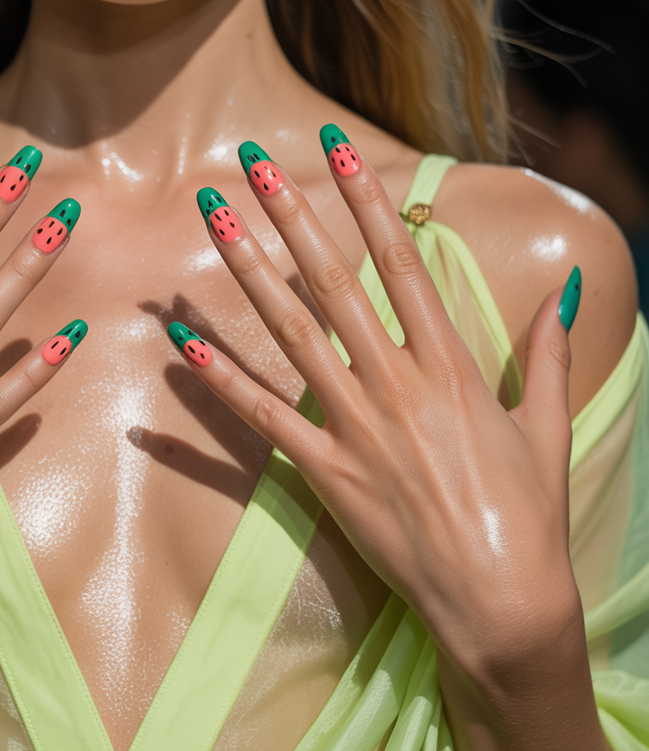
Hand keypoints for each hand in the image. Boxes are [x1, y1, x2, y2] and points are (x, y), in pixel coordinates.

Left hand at [168, 131, 581, 665]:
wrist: (502, 601)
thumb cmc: (529, 514)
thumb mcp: (547, 426)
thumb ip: (547, 356)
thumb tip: (564, 294)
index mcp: (450, 365)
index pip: (400, 262)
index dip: (367, 200)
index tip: (338, 149)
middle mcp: (396, 384)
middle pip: (332, 283)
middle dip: (292, 216)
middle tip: (253, 164)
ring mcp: (355, 427)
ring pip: (291, 335)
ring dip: (248, 275)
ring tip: (215, 223)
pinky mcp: (326, 473)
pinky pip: (265, 419)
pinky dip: (223, 382)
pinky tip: (185, 347)